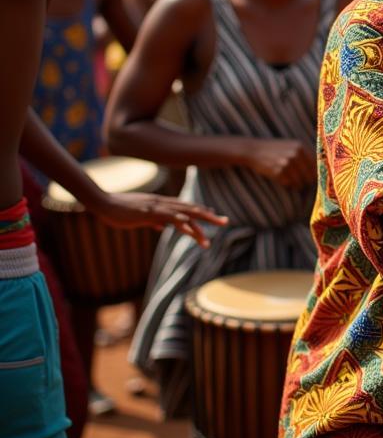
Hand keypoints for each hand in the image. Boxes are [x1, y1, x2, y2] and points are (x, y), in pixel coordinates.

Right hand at [93, 192, 227, 248]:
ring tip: (211, 235)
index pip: (186, 208)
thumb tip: (161, 227)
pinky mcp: (148, 212)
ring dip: (199, 224)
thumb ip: (152, 221)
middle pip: (191, 209)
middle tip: (225, 221)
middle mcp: (163, 203)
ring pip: (183, 214)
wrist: (102, 202)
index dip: (201, 212)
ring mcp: (156, 207)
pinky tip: (189, 225)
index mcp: (161, 204)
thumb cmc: (119, 211)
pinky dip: (179, 220)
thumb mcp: (139, 218)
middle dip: (209, 216)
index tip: (215, 216)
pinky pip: (167, 216)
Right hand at [244, 139, 316, 188]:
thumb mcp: (291, 146)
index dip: (315, 175)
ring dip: (297, 185)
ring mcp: (287, 163)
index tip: (313, 180)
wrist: (253, 150)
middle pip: (310, 176)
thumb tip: (320, 169)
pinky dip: (286, 183)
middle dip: (306, 182)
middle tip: (302, 183)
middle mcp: (295, 154)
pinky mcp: (278, 171)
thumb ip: (305, 155)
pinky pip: (288, 183)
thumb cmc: (274, 150)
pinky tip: (281, 178)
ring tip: (292, 181)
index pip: (316, 166)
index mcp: (300, 147)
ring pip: (300, 182)